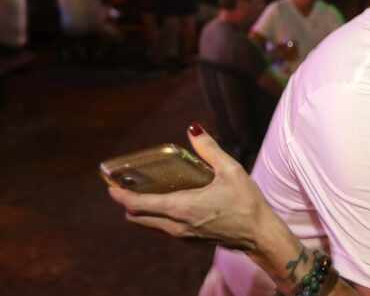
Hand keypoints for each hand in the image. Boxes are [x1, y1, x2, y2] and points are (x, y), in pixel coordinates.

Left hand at [108, 123, 269, 250]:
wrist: (259, 234)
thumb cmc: (246, 202)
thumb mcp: (230, 170)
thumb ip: (209, 149)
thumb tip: (193, 129)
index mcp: (181, 207)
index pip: (139, 203)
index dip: (120, 195)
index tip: (110, 184)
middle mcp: (176, 225)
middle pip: (137, 217)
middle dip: (127, 202)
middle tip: (123, 185)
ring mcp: (182, 236)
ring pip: (149, 225)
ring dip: (141, 210)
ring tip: (142, 191)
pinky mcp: (191, 240)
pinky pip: (163, 228)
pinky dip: (155, 216)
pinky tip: (167, 202)